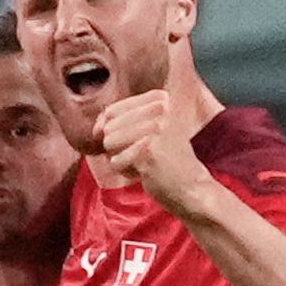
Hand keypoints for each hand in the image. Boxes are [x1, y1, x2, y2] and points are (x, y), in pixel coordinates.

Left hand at [95, 89, 211, 215]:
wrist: (190, 186)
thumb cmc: (163, 160)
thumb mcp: (145, 130)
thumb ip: (117, 121)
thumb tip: (95, 128)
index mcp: (160, 98)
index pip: (111, 111)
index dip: (113, 132)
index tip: (138, 142)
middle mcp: (160, 108)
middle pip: (108, 128)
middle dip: (119, 148)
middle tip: (145, 155)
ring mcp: (155, 128)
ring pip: (109, 143)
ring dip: (121, 159)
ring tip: (145, 162)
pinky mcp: (148, 150)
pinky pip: (114, 162)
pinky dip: (126, 172)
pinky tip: (147, 171)